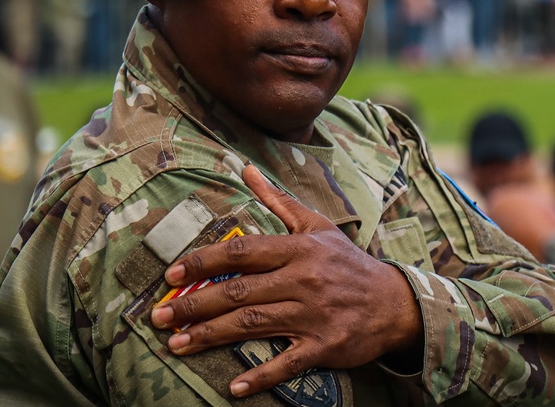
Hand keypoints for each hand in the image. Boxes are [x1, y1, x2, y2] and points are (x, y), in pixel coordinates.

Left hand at [150, 164, 422, 397]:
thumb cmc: (347, 262)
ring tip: (177, 344)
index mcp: (297, 249)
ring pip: (252, 325)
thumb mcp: (316, 225)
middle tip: (160, 316)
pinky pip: (287, 363)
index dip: (204, 263)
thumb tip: (246, 170)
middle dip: (195, 305)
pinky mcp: (324, 346)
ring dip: (211, 337)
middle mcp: (302, 280)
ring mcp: (312, 315)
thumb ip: (277, 200)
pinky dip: (260, 376)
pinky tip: (233, 386)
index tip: (173, 274)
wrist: (394, 302)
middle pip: (238, 293)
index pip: (242, 253)